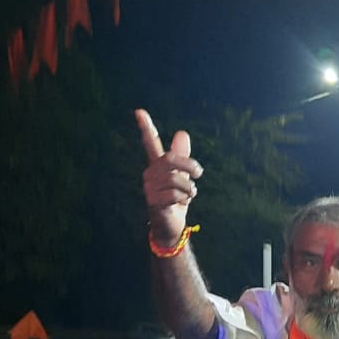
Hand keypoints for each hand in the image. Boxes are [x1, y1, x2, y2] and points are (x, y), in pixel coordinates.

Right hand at [136, 110, 202, 246]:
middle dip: (189, 165)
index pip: (150, 143)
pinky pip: (174, 194)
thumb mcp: (182, 177)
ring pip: (175, 179)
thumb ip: (183, 157)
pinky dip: (184, 198)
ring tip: (190, 194)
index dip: (146, 127)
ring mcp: (149, 188)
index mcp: (156, 166)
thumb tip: (182, 133)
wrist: (171, 227)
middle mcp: (149, 174)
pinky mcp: (153, 202)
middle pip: (170, 160)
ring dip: (189, 187)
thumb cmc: (176, 200)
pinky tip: (183, 203)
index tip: (139, 111)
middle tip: (199, 173)